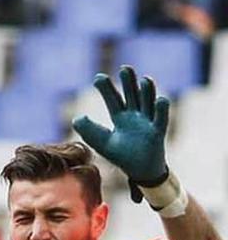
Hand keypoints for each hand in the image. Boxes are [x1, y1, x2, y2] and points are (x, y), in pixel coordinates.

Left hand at [72, 65, 168, 194]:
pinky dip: (161, 109)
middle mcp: (135, 117)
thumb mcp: (102, 142)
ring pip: (148, 103)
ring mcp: (148, 123)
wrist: (139, 171)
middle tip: (124, 68)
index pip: (113, 100)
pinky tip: (160, 99)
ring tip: (144, 79)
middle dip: (129, 83)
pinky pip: (161, 120)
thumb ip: (89, 131)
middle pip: (132, 96)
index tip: (98, 77)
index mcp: (120, 118)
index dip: (106, 89)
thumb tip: (77, 118)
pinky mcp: (158, 133)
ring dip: (147, 91)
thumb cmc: (121, 156)